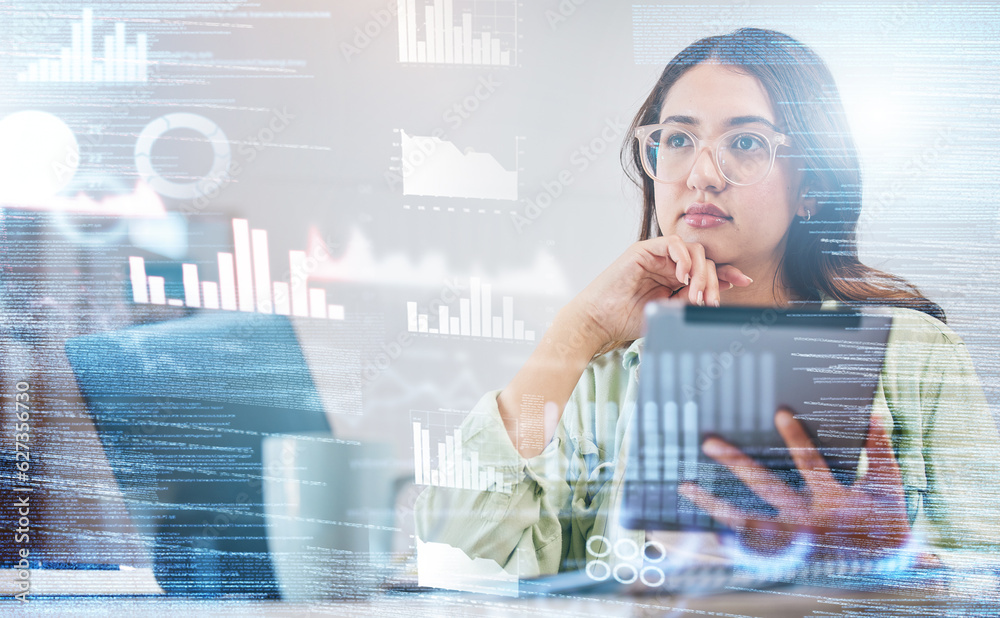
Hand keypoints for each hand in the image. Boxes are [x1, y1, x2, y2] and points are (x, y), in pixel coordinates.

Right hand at [567, 235, 751, 348]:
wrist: (600, 320)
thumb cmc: (627, 319)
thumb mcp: (669, 311)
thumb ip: (691, 298)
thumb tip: (720, 289)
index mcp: (675, 279)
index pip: (708, 269)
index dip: (727, 273)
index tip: (744, 281)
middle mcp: (668, 264)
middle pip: (705, 260)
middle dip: (713, 280)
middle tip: (709, 301)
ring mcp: (657, 255)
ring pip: (693, 251)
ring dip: (700, 272)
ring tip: (695, 292)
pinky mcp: (644, 249)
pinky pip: (672, 243)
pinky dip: (682, 257)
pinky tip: (682, 276)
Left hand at [679, 408, 910, 559]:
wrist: (887, 568)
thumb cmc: (887, 522)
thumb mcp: (888, 485)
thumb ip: (880, 450)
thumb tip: (872, 414)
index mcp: (835, 502)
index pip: (812, 464)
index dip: (797, 439)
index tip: (779, 413)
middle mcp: (809, 521)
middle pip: (767, 488)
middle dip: (736, 464)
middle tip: (709, 442)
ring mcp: (793, 540)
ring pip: (748, 521)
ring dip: (715, 505)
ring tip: (686, 485)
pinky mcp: (786, 556)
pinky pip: (751, 548)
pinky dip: (728, 540)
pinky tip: (702, 531)